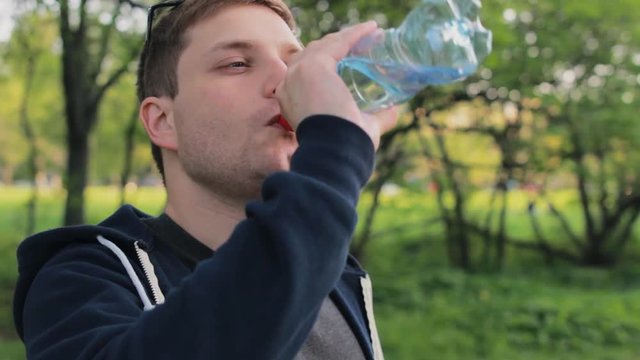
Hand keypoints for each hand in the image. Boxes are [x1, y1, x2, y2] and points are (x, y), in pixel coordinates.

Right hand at [275, 21, 398, 148]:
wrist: (336, 150)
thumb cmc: (344, 146)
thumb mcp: (359, 128)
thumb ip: (375, 118)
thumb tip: (394, 111)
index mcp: (292, 101)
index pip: (307, 71)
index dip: (329, 61)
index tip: (351, 57)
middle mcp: (289, 86)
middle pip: (313, 54)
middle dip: (337, 46)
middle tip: (362, 45)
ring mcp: (298, 74)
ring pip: (324, 45)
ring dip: (348, 37)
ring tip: (370, 34)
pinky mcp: (313, 65)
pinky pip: (337, 43)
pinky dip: (356, 34)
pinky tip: (372, 30)